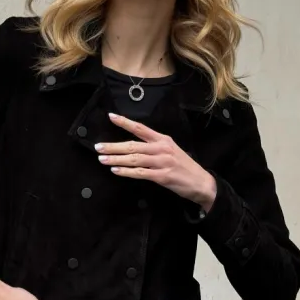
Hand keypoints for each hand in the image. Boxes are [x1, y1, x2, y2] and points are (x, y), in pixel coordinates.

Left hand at [95, 112, 216, 210]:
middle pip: (133, 145)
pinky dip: (126, 172)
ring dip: (116, 159)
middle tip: (98, 147)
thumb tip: (132, 146)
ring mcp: (162, 162)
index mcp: (163, 139)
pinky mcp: (162, 176)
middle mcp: (162, 148)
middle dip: (113, 146)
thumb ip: (154, 146)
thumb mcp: (171, 150)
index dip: (125, 122)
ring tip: (102, 159)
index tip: (111, 117)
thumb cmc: (183, 166)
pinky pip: (140, 173)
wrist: (201, 183)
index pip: (140, 128)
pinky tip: (116, 171)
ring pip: (134, 158)